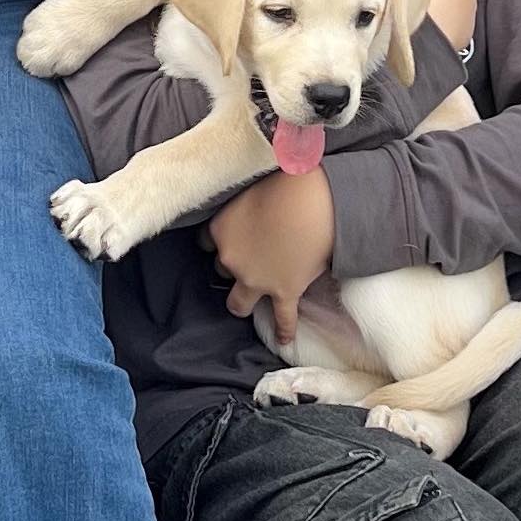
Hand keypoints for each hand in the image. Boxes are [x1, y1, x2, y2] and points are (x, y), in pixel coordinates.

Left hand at [208, 168, 334, 346]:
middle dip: (233, 266)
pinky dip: (284, 330)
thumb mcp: (251, 181)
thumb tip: (248, 185)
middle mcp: (231, 258)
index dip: (218, 239)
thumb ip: (244, 193)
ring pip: (239, 303)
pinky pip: (282, 319)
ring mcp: (256, 280)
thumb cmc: (284, 181)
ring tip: (248, 303)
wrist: (314, 202)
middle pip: (222, 269)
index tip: (228, 237)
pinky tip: (284, 339)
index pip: (206, 241)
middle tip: (247, 260)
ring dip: (243, 302)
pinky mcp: (284, 292)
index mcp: (220, 228)